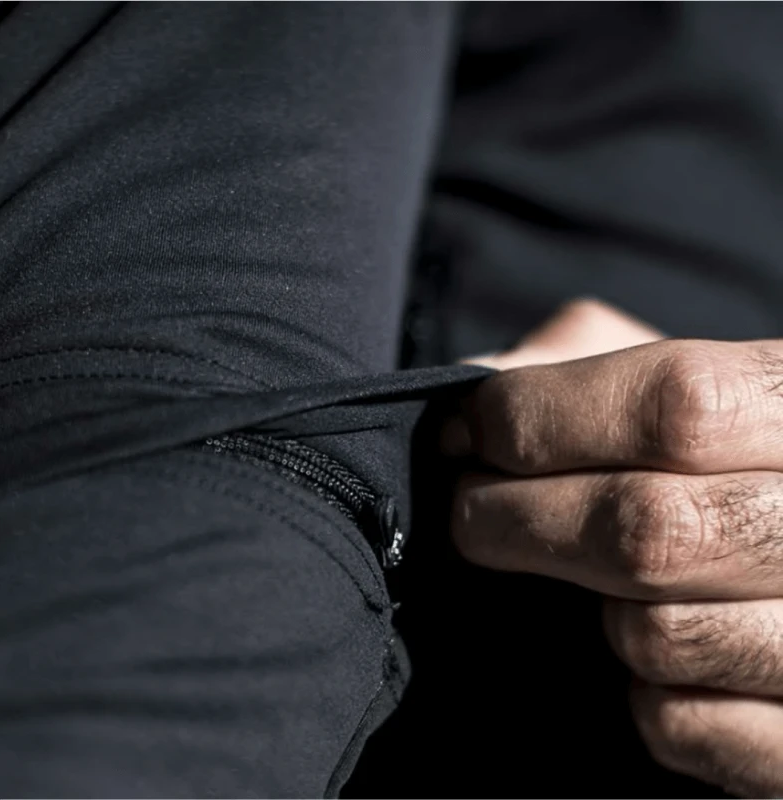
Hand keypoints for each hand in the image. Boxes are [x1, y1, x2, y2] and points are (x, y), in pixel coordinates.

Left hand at [443, 299, 782, 796]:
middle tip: (471, 507)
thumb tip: (473, 396)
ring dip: (588, 608)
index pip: (677, 407)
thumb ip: (580, 357)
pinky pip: (680, 728)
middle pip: (650, 530)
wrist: (778, 530)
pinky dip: (638, 694)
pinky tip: (645, 655)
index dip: (538, 417)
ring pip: (659, 638)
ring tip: (581, 578)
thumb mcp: (667, 373)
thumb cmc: (711, 451)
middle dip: (515, 517)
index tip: (467, 431)